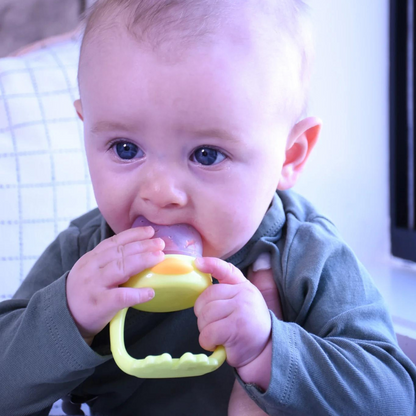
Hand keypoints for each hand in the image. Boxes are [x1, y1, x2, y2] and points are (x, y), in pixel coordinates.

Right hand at [66, 226, 164, 343]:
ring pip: (119, 268)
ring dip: (142, 260)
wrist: (64, 318)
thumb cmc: (86, 292)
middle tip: (160, 243)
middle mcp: (91, 268)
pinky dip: (136, 294)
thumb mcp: (92, 271)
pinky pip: (120, 297)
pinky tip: (150, 292)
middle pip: (119, 252)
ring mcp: (94, 286)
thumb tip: (141, 251)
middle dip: (142, 245)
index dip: (133, 235)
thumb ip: (110, 261)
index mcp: (91, 258)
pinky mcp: (98, 304)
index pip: (114, 241)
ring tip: (159, 257)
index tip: (150, 231)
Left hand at [194, 257, 270, 370]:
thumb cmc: (248, 326)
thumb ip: (227, 288)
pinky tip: (217, 344)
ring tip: (217, 335)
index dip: (210, 264)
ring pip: (205, 316)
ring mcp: (241, 310)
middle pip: (206, 299)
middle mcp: (243, 295)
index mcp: (243, 287)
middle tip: (213, 325)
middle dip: (202, 315)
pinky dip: (207, 342)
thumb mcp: (243, 302)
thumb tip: (202, 269)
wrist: (265, 351)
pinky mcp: (236, 328)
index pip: (226, 270)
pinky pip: (208, 332)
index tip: (197, 264)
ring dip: (205, 330)